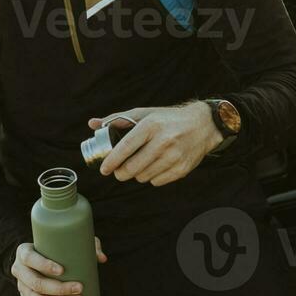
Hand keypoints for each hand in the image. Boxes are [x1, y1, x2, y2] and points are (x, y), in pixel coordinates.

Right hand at [11, 238, 106, 295]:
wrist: (38, 260)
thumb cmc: (55, 248)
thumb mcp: (67, 241)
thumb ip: (86, 245)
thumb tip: (102, 259)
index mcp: (24, 253)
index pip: (30, 259)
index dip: (44, 266)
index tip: (63, 270)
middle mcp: (19, 271)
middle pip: (36, 284)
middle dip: (59, 289)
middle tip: (80, 288)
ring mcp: (21, 288)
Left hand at [87, 102, 221, 185]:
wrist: (203, 125)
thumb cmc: (168, 119)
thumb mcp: (145, 114)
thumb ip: (118, 119)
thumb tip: (92, 124)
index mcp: (151, 125)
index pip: (126, 147)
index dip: (112, 161)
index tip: (104, 169)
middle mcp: (163, 141)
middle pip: (133, 168)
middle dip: (121, 173)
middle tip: (118, 172)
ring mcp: (174, 156)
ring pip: (143, 177)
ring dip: (137, 175)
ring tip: (139, 166)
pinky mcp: (182, 169)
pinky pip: (157, 182)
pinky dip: (152, 178)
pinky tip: (155, 167)